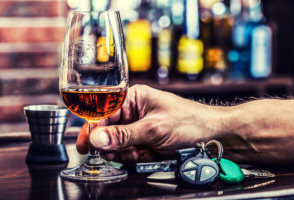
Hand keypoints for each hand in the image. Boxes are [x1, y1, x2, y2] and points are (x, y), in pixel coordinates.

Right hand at [76, 85, 221, 163]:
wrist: (213, 137)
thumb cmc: (189, 122)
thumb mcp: (154, 128)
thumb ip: (123, 135)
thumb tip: (97, 138)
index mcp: (134, 98)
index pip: (104, 112)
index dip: (94, 128)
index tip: (86, 144)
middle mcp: (134, 111)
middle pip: (109, 130)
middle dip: (112, 144)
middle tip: (115, 153)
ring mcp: (140, 127)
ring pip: (118, 143)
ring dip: (126, 152)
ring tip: (139, 153)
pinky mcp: (146, 140)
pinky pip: (130, 151)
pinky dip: (135, 157)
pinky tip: (147, 155)